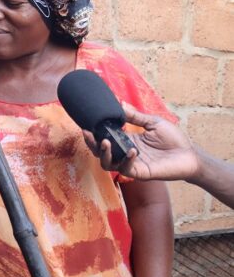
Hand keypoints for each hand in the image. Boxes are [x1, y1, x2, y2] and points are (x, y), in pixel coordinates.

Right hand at [82, 104, 199, 181]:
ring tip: (105, 143)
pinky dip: (127, 160)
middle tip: (88, 134)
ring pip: (107, 164)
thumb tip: (120, 103)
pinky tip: (133, 151)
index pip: (105, 139)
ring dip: (103, 154)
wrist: (190, 155)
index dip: (94, 134)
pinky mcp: (140, 173)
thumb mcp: (153, 122)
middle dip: (92, 144)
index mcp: (127, 141)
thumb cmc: (174, 139)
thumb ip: (136, 116)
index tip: (87, 125)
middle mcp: (125, 153)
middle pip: (100, 152)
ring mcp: (131, 164)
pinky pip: (126, 169)